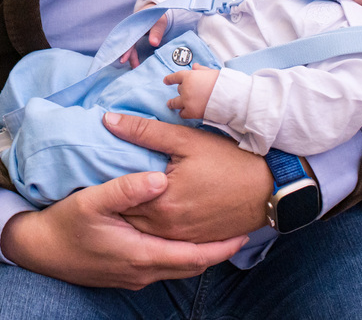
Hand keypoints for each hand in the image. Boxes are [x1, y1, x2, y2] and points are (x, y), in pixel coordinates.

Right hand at [0, 171, 248, 289]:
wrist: (39, 251)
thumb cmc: (65, 224)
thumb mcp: (93, 201)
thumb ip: (127, 189)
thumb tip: (160, 178)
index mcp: (141, 255)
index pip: (193, 257)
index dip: (221, 248)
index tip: (242, 233)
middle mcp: (143, 272)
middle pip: (191, 267)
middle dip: (217, 252)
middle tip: (239, 232)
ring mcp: (134, 276)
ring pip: (178, 269)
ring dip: (199, 254)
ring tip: (217, 234)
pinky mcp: (126, 274)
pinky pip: (163, 268)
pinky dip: (180, 256)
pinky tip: (181, 239)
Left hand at [104, 113, 270, 241]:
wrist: (271, 187)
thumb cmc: (230, 159)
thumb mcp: (185, 139)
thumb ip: (144, 131)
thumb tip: (108, 121)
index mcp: (162, 202)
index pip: (120, 199)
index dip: (104, 189)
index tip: (90, 178)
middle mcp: (169, 228)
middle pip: (129, 220)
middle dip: (114, 207)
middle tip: (98, 193)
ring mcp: (183, 238)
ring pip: (144, 233)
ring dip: (130, 220)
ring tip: (117, 206)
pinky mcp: (196, 241)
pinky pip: (164, 240)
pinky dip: (152, 231)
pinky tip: (147, 217)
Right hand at [118, 13, 168, 67]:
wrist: (155, 10)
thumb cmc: (157, 16)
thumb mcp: (159, 22)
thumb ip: (157, 32)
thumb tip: (154, 43)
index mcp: (133, 24)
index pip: (127, 39)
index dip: (125, 50)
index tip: (122, 60)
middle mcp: (129, 29)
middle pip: (125, 44)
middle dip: (126, 56)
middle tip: (132, 68)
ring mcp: (130, 33)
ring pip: (127, 47)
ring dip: (130, 57)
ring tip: (136, 68)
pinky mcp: (132, 37)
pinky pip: (130, 46)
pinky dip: (131, 55)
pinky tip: (135, 62)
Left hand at [164, 64, 217, 118]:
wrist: (228, 97)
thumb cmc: (222, 83)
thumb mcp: (211, 72)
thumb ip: (201, 69)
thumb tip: (194, 66)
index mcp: (189, 76)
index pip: (175, 77)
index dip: (169, 79)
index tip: (165, 81)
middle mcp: (185, 88)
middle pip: (179, 89)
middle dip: (182, 90)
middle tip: (187, 93)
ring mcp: (186, 101)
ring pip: (174, 102)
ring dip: (172, 103)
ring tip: (170, 104)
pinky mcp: (191, 112)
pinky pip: (182, 113)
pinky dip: (182, 113)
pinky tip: (183, 112)